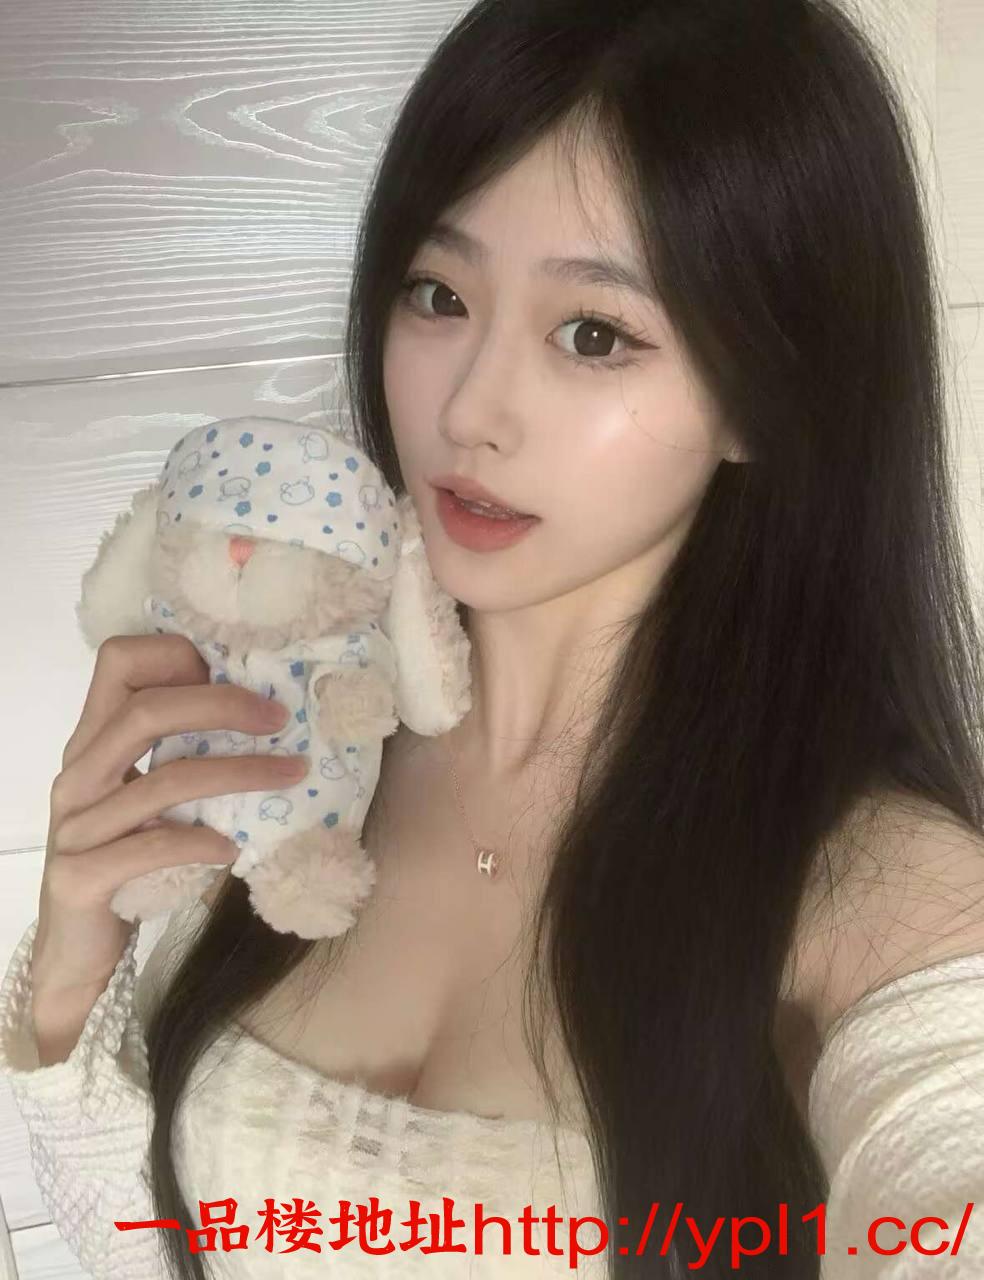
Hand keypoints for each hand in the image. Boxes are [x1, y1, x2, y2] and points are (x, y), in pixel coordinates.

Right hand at [29, 633, 308, 1056]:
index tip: (232, 672)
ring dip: (239, 773)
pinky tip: (233, 848)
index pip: (117, 661)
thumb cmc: (127, 860)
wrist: (75, 950)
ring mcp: (76, 826)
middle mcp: (78, 774)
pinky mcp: (80, 877)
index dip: (176, 653)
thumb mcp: (149, 796)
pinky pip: (150, 848)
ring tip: (291, 776)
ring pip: (163, 780)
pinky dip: (201, 842)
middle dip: (222, 705)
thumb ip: (181, 753)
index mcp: (92, 741)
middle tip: (281, 719)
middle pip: (146, 711)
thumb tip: (270, 715)